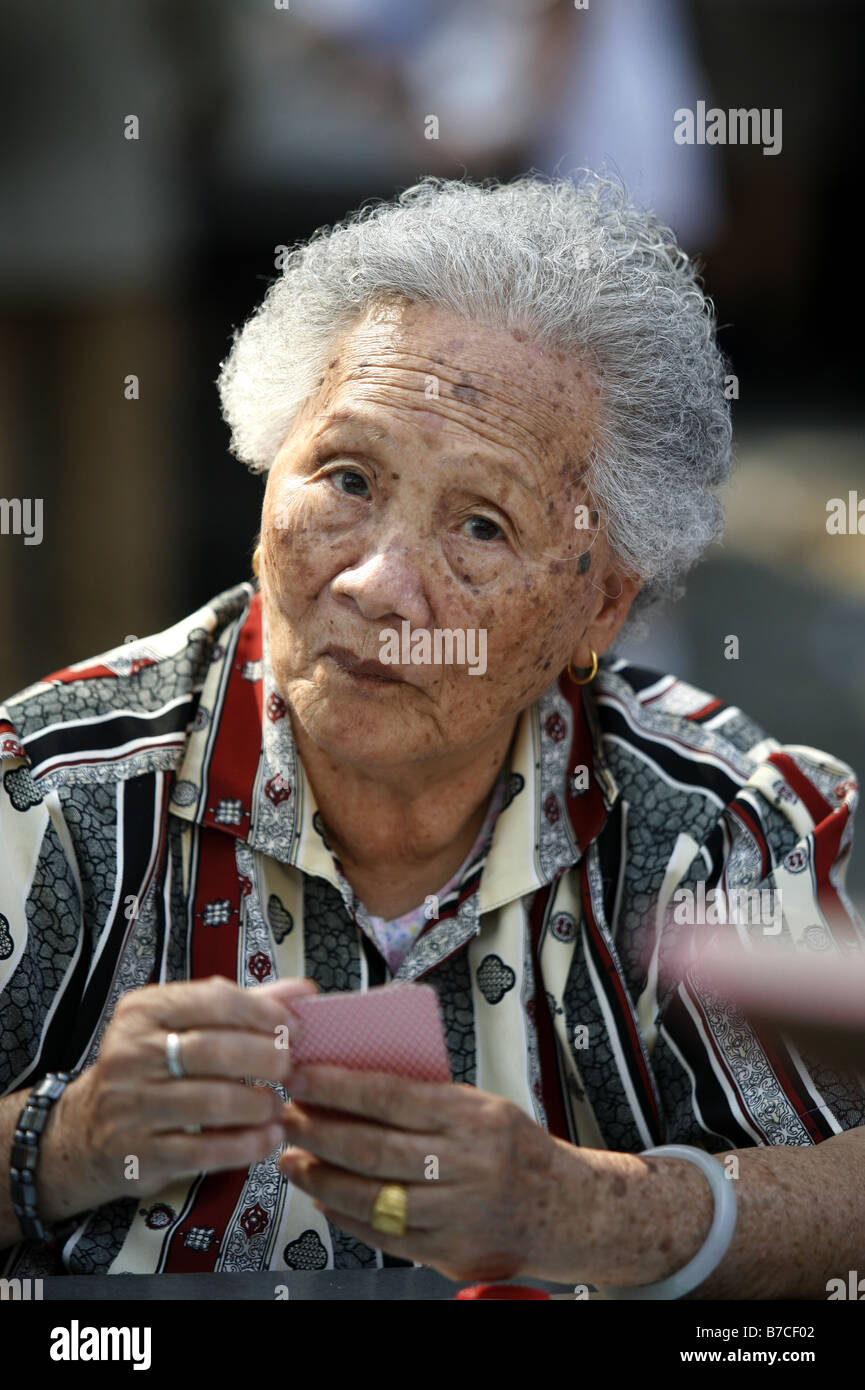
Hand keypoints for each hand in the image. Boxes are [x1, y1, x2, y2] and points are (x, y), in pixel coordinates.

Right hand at [43, 974, 317, 1215]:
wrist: (88, 1127)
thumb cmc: (150, 1067)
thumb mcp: (184, 1024)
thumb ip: (244, 1006)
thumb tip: (302, 992)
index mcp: (145, 1011)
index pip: (213, 1000)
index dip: (263, 1014)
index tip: (295, 1027)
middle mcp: (132, 1053)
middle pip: (215, 1050)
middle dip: (265, 1058)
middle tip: (290, 1067)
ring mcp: (131, 1105)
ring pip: (212, 1102)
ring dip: (258, 1105)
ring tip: (277, 1104)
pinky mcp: (139, 1153)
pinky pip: (203, 1151)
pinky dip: (244, 1146)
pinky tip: (265, 1138)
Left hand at [278, 1066, 568, 1283]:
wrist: (564, 1208)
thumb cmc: (515, 1148)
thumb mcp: (481, 1105)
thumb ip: (426, 1099)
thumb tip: (355, 1086)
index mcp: (471, 1116)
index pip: (390, 1095)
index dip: (338, 1087)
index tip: (302, 1078)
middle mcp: (465, 1163)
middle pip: (373, 1147)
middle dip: (319, 1132)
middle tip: (287, 1120)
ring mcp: (456, 1210)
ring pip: (372, 1195)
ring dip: (321, 1178)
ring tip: (293, 1162)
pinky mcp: (448, 1249)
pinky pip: (384, 1235)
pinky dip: (347, 1217)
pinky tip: (326, 1199)